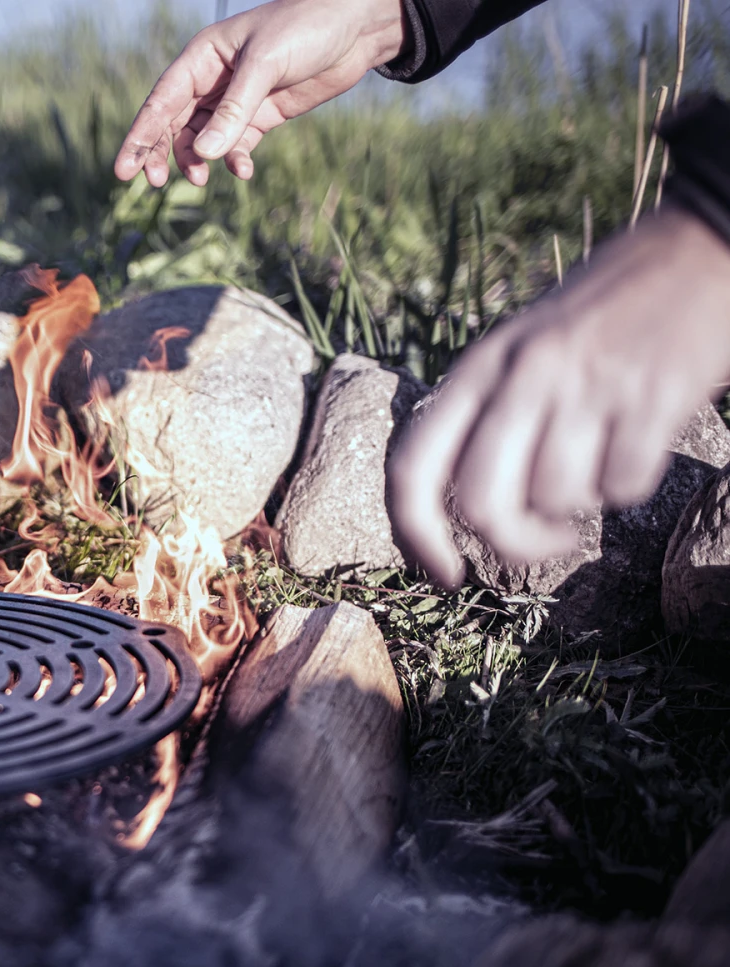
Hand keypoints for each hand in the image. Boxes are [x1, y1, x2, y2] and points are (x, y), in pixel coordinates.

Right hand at [114, 0, 405, 185]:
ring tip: (202, 180)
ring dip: (197, 162)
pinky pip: (235, 145)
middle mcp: (213, 80)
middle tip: (154, 183)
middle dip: (162, 155)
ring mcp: (236, 100)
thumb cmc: (306, 27)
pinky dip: (234, 160)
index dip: (140, 137)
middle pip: (174, 125)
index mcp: (202, 58)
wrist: (357, 25)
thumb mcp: (265, 64)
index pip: (161, 102)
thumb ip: (234, 110)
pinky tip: (243, 171)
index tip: (124, 170)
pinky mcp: (261, 116)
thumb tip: (202, 156)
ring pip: (201, 140)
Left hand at [389, 205, 729, 587]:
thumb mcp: (520, 345)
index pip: (412, 467)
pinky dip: (628, 487)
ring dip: (577, 509)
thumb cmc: (602, 310)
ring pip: (553, 499)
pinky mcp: (654, 393)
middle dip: (515, 544)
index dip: (416, 537)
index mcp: (479, 366)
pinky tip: (637, 446)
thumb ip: (485, 411)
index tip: (444, 575)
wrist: (699, 244)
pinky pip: (622, 485)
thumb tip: (461, 507)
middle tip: (546, 537)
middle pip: (482, 504)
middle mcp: (523, 374)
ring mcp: (588, 383)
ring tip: (597, 470)